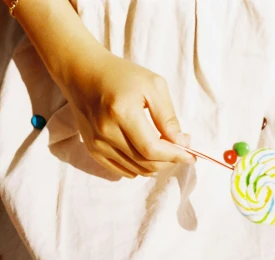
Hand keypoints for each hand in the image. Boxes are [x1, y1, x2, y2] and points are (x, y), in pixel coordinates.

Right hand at [59, 51, 194, 177]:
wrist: (83, 74)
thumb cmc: (121, 75)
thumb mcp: (153, 86)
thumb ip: (167, 116)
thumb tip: (181, 142)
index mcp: (122, 112)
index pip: (152, 148)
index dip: (175, 155)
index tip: (191, 155)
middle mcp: (106, 132)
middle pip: (145, 162)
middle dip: (169, 161)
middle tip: (181, 149)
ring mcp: (97, 143)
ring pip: (135, 170)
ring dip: (156, 165)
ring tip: (166, 150)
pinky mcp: (92, 149)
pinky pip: (122, 170)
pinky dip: (139, 168)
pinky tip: (148, 156)